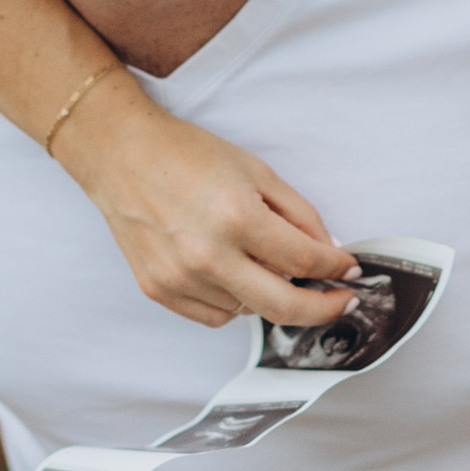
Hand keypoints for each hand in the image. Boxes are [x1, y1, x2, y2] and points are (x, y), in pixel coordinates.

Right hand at [55, 78, 356, 327]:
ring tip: (256, 258)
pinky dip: (233, 300)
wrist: (120, 155)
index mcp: (236, 217)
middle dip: (322, 308)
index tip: (349, 269)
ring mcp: (180, 278)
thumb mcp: (255, 170)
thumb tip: (329, 253)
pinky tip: (227, 269)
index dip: (337, 268)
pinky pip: (215, 315)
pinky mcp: (159, 290)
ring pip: (249, 311)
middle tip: (339, 301)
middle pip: (284, 306)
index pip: (305, 261)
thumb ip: (299, 214)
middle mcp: (207, 255)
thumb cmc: (187, 155)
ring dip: (268, 294)